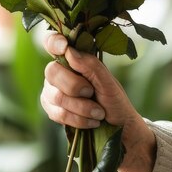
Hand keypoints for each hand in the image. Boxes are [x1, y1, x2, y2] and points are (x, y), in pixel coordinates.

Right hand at [40, 33, 155, 171]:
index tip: (64, 46)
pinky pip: (57, 113)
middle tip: (92, 93)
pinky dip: (78, 119)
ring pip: (55, 95)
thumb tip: (69, 51)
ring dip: (81, 107)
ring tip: (99, 113)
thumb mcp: (108, 83)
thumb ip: (90, 66)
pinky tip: (92, 121)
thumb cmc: (115, 102)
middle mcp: (60, 74)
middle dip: (74, 86)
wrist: (119, 130)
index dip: (53, 41)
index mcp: (74, 60)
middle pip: (52, 71)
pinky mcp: (52, 111)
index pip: (53, 43)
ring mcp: (52, 92)